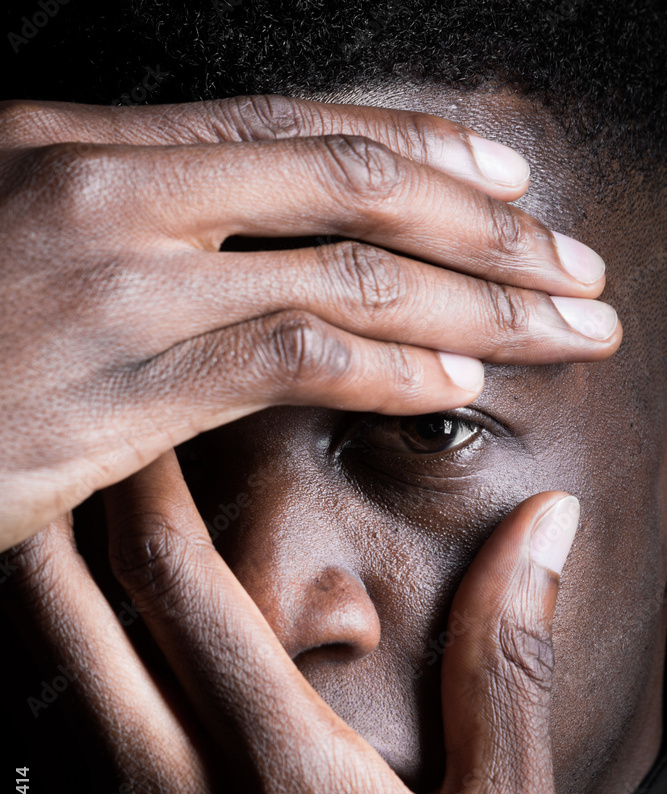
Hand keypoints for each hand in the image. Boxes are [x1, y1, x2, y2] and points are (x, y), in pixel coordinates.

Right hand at [0, 95, 618, 549]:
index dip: (424, 156)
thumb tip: (244, 253)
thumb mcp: (23, 244)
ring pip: (349, 269)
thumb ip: (135, 234)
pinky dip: (391, 365)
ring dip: (478, 301)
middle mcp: (109, 187)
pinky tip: (462, 378)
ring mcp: (116, 277)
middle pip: (353, 181)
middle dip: (488, 227)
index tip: (509, 188)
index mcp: (86, 144)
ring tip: (562, 326)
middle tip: (572, 261)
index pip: (298, 130)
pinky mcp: (116, 379)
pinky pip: (291, 354)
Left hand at [8, 451, 578, 793]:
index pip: (183, 591)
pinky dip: (51, 663)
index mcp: (288, 768)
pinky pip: (69, 743)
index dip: (150, 489)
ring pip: (53, 681)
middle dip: (66, 515)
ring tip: (49, 508)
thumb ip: (510, 669)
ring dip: (39, 583)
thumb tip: (541, 536)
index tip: (152, 422)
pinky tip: (68, 631)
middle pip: (78, 623)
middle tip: (81, 442)